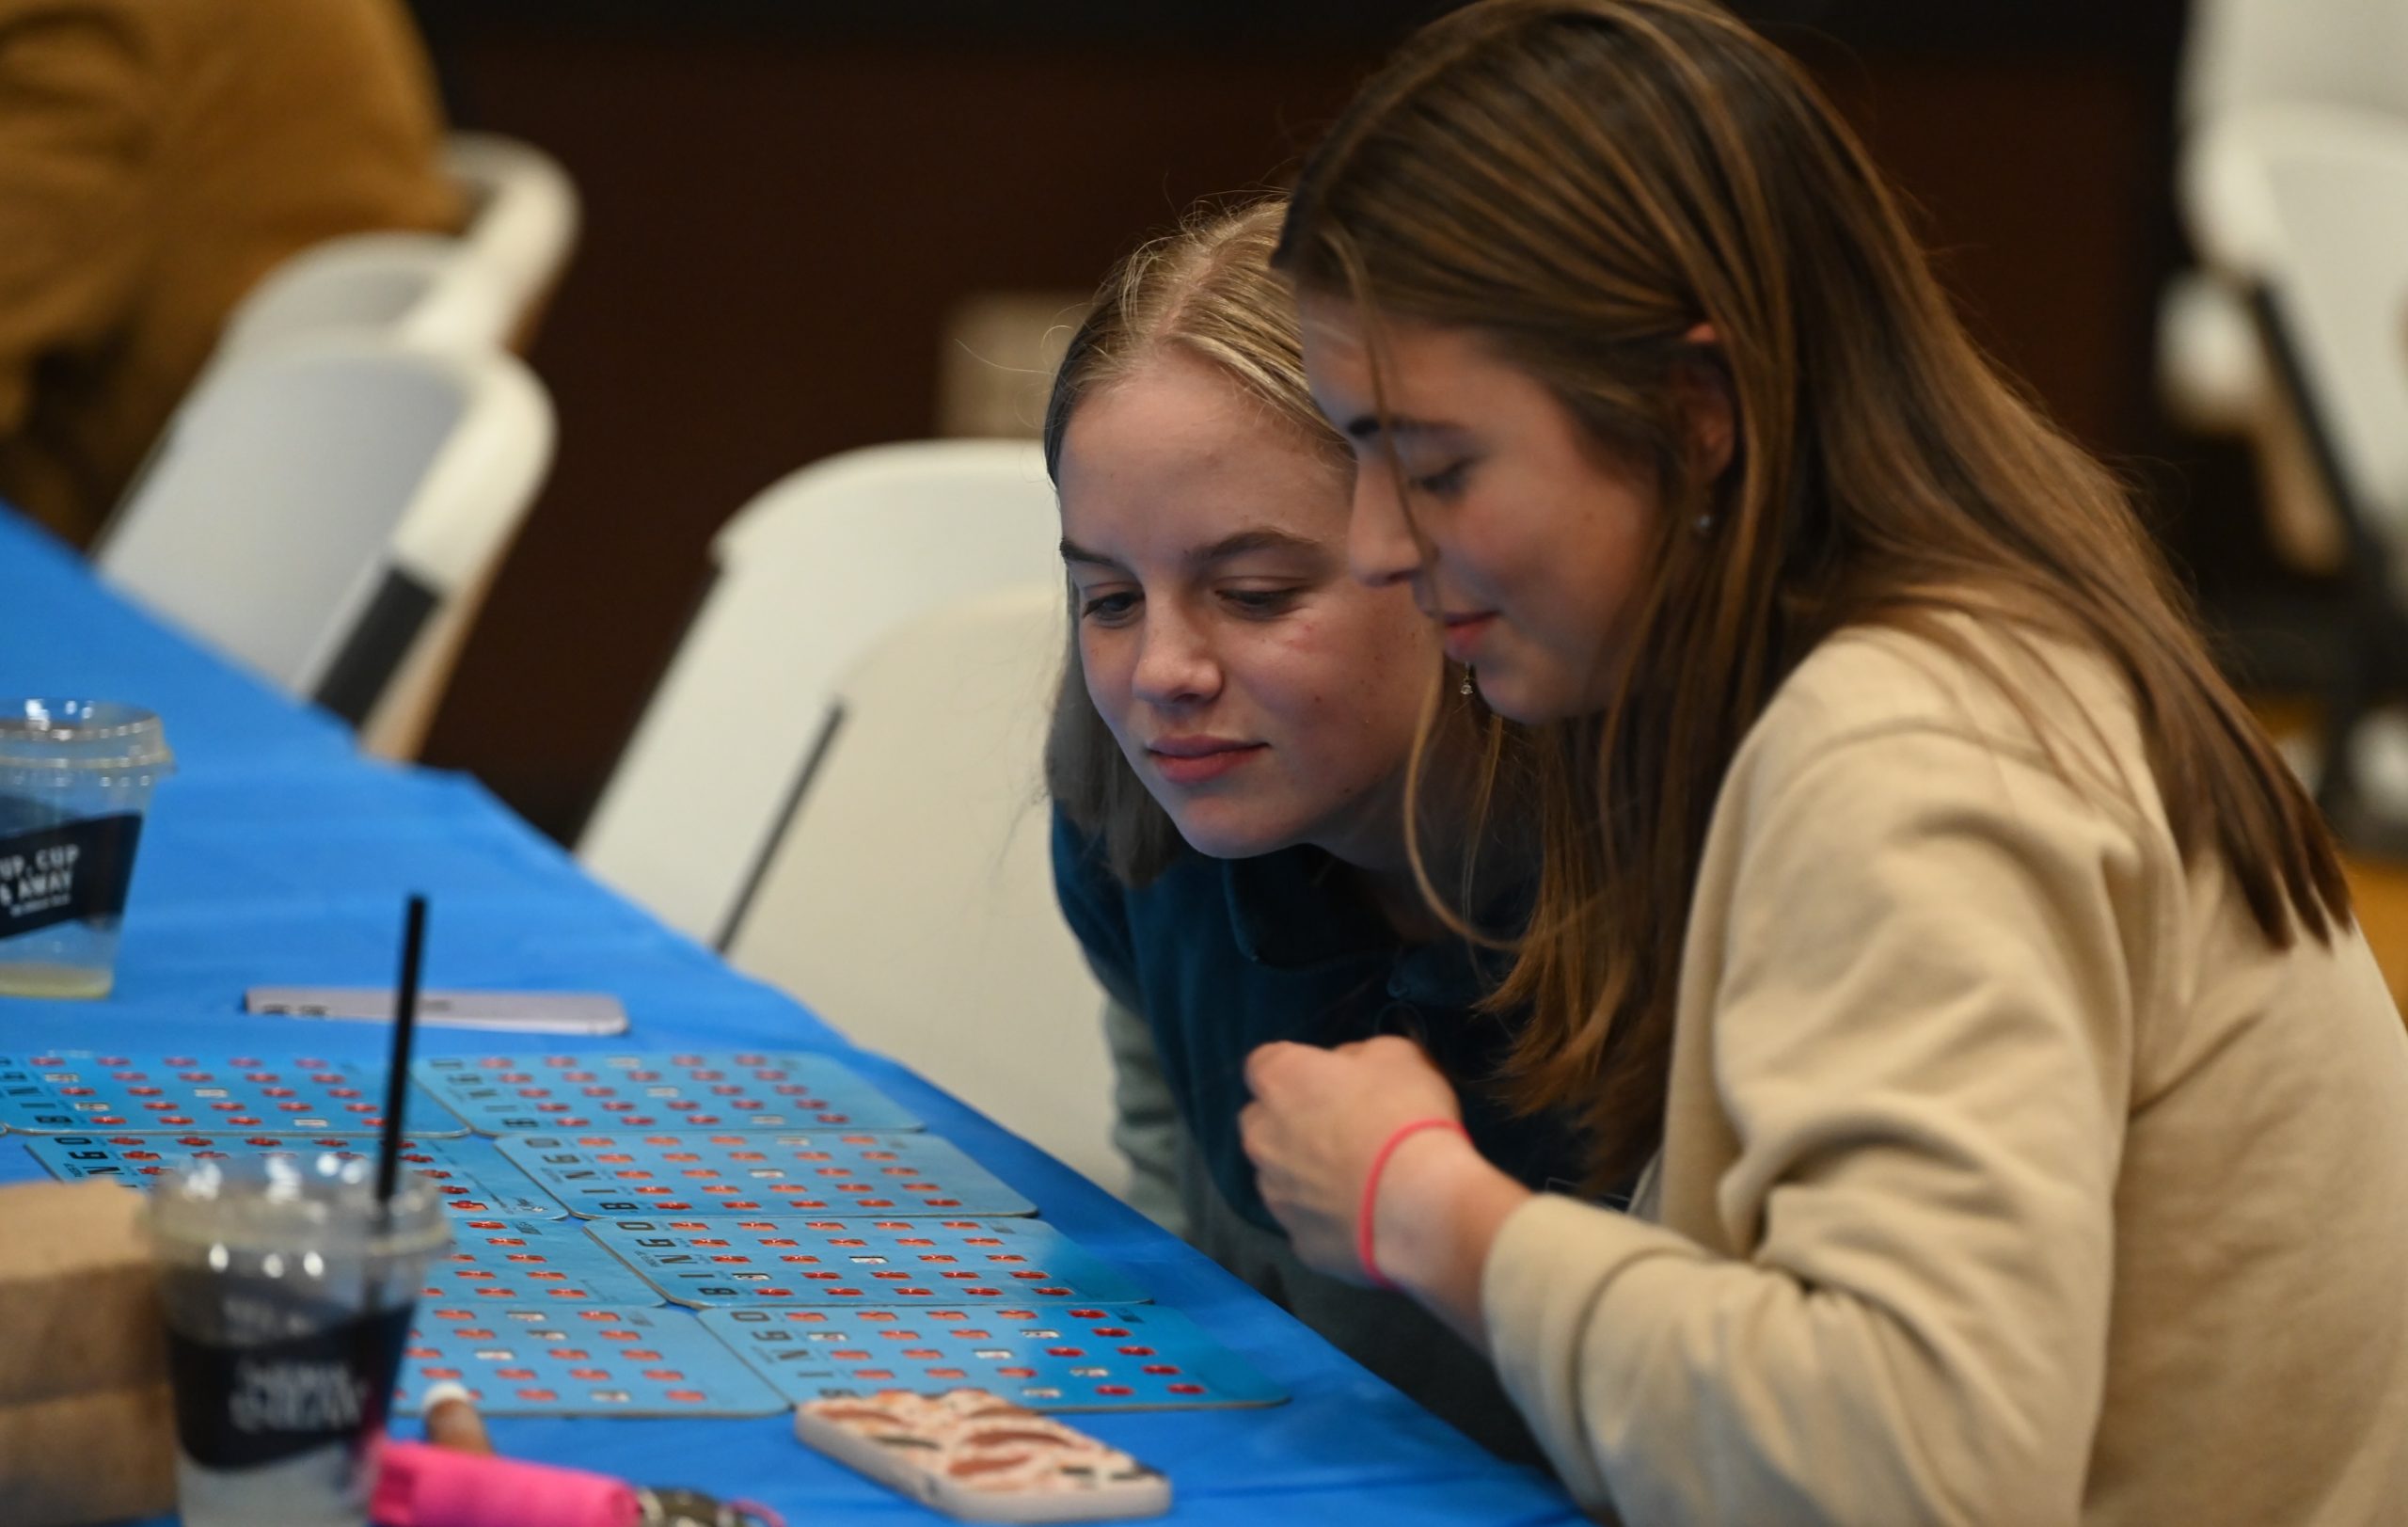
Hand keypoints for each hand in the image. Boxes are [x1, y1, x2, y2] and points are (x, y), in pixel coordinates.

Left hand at [1238, 1035, 1464, 1282]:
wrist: (1420, 1205)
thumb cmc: (1406, 1115)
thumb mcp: (1395, 1055)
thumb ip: (1356, 1058)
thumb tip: (1346, 1071)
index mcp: (1280, 1080)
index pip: (1264, 1063)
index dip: (1297, 1070)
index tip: (1329, 1080)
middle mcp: (1261, 1136)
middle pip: (1262, 1121)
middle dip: (1289, 1123)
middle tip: (1341, 1130)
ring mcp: (1275, 1194)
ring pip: (1278, 1175)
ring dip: (1304, 1173)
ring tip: (1356, 1181)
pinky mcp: (1297, 1241)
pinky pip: (1306, 1221)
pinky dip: (1326, 1217)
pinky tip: (1363, 1217)